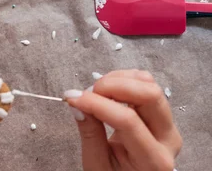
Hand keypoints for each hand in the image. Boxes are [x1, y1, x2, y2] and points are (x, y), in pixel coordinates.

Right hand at [64, 70, 182, 170]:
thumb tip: (77, 103)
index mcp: (153, 160)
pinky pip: (147, 83)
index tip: (73, 98)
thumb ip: (90, 134)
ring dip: (118, 79)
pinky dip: (124, 78)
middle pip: (149, 94)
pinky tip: (108, 90)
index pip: (128, 120)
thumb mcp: (97, 165)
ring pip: (149, 84)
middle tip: (88, 93)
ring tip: (97, 92)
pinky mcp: (162, 112)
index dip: (97, 103)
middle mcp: (168, 138)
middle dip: (113, 85)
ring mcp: (169, 123)